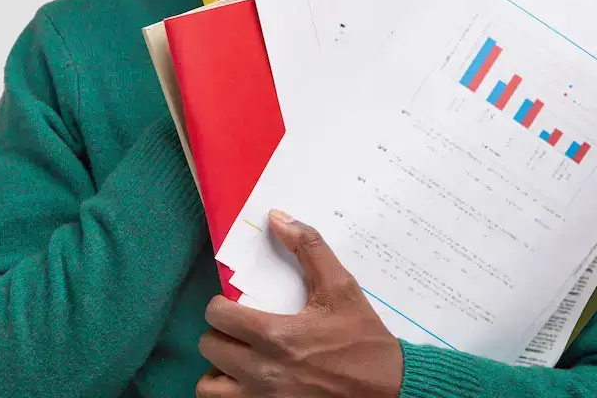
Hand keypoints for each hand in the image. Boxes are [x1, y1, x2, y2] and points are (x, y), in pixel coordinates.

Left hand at [196, 210, 402, 396]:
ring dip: (217, 371)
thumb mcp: (341, 287)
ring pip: (208, 388)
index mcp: (276, 336)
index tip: (234, 307)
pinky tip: (247, 384)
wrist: (388, 390)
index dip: (220, 306)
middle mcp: (262, 372)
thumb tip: (277, 217)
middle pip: (209, 348)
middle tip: (238, 330)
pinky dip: (229, 396)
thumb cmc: (362, 338)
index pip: (217, 316)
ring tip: (236, 361)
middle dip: (220, 334)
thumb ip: (309, 248)